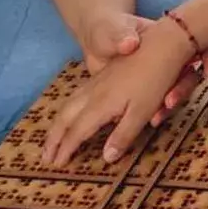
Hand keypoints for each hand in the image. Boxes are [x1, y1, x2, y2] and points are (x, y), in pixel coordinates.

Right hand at [44, 20, 207, 164]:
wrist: (161, 43)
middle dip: (53, 138)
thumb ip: (123, 135)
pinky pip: (76, 95)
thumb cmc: (156, 79)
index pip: (77, 132)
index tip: (56, 165)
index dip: (66, 149)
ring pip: (68, 104)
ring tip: (52, 139)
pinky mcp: (103, 75)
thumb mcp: (143, 111)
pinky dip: (67, 110)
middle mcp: (93, 93)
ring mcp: (97, 82)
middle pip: (65, 117)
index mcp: (101, 105)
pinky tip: (71, 113)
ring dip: (57, 124)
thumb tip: (106, 158)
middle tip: (45, 156)